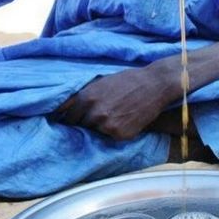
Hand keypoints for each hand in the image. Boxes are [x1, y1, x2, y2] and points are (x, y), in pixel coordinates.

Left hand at [56, 63, 180, 139]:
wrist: (154, 85)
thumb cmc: (128, 80)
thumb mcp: (100, 82)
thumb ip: (83, 95)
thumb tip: (63, 108)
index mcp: (86, 98)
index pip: (68, 118)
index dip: (70, 120)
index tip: (72, 122)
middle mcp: (94, 113)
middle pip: (80, 128)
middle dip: (85, 125)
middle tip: (95, 120)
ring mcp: (107, 126)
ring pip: (94, 134)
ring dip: (99, 129)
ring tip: (112, 119)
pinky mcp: (119, 135)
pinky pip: (110, 138)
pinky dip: (114, 133)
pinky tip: (124, 121)